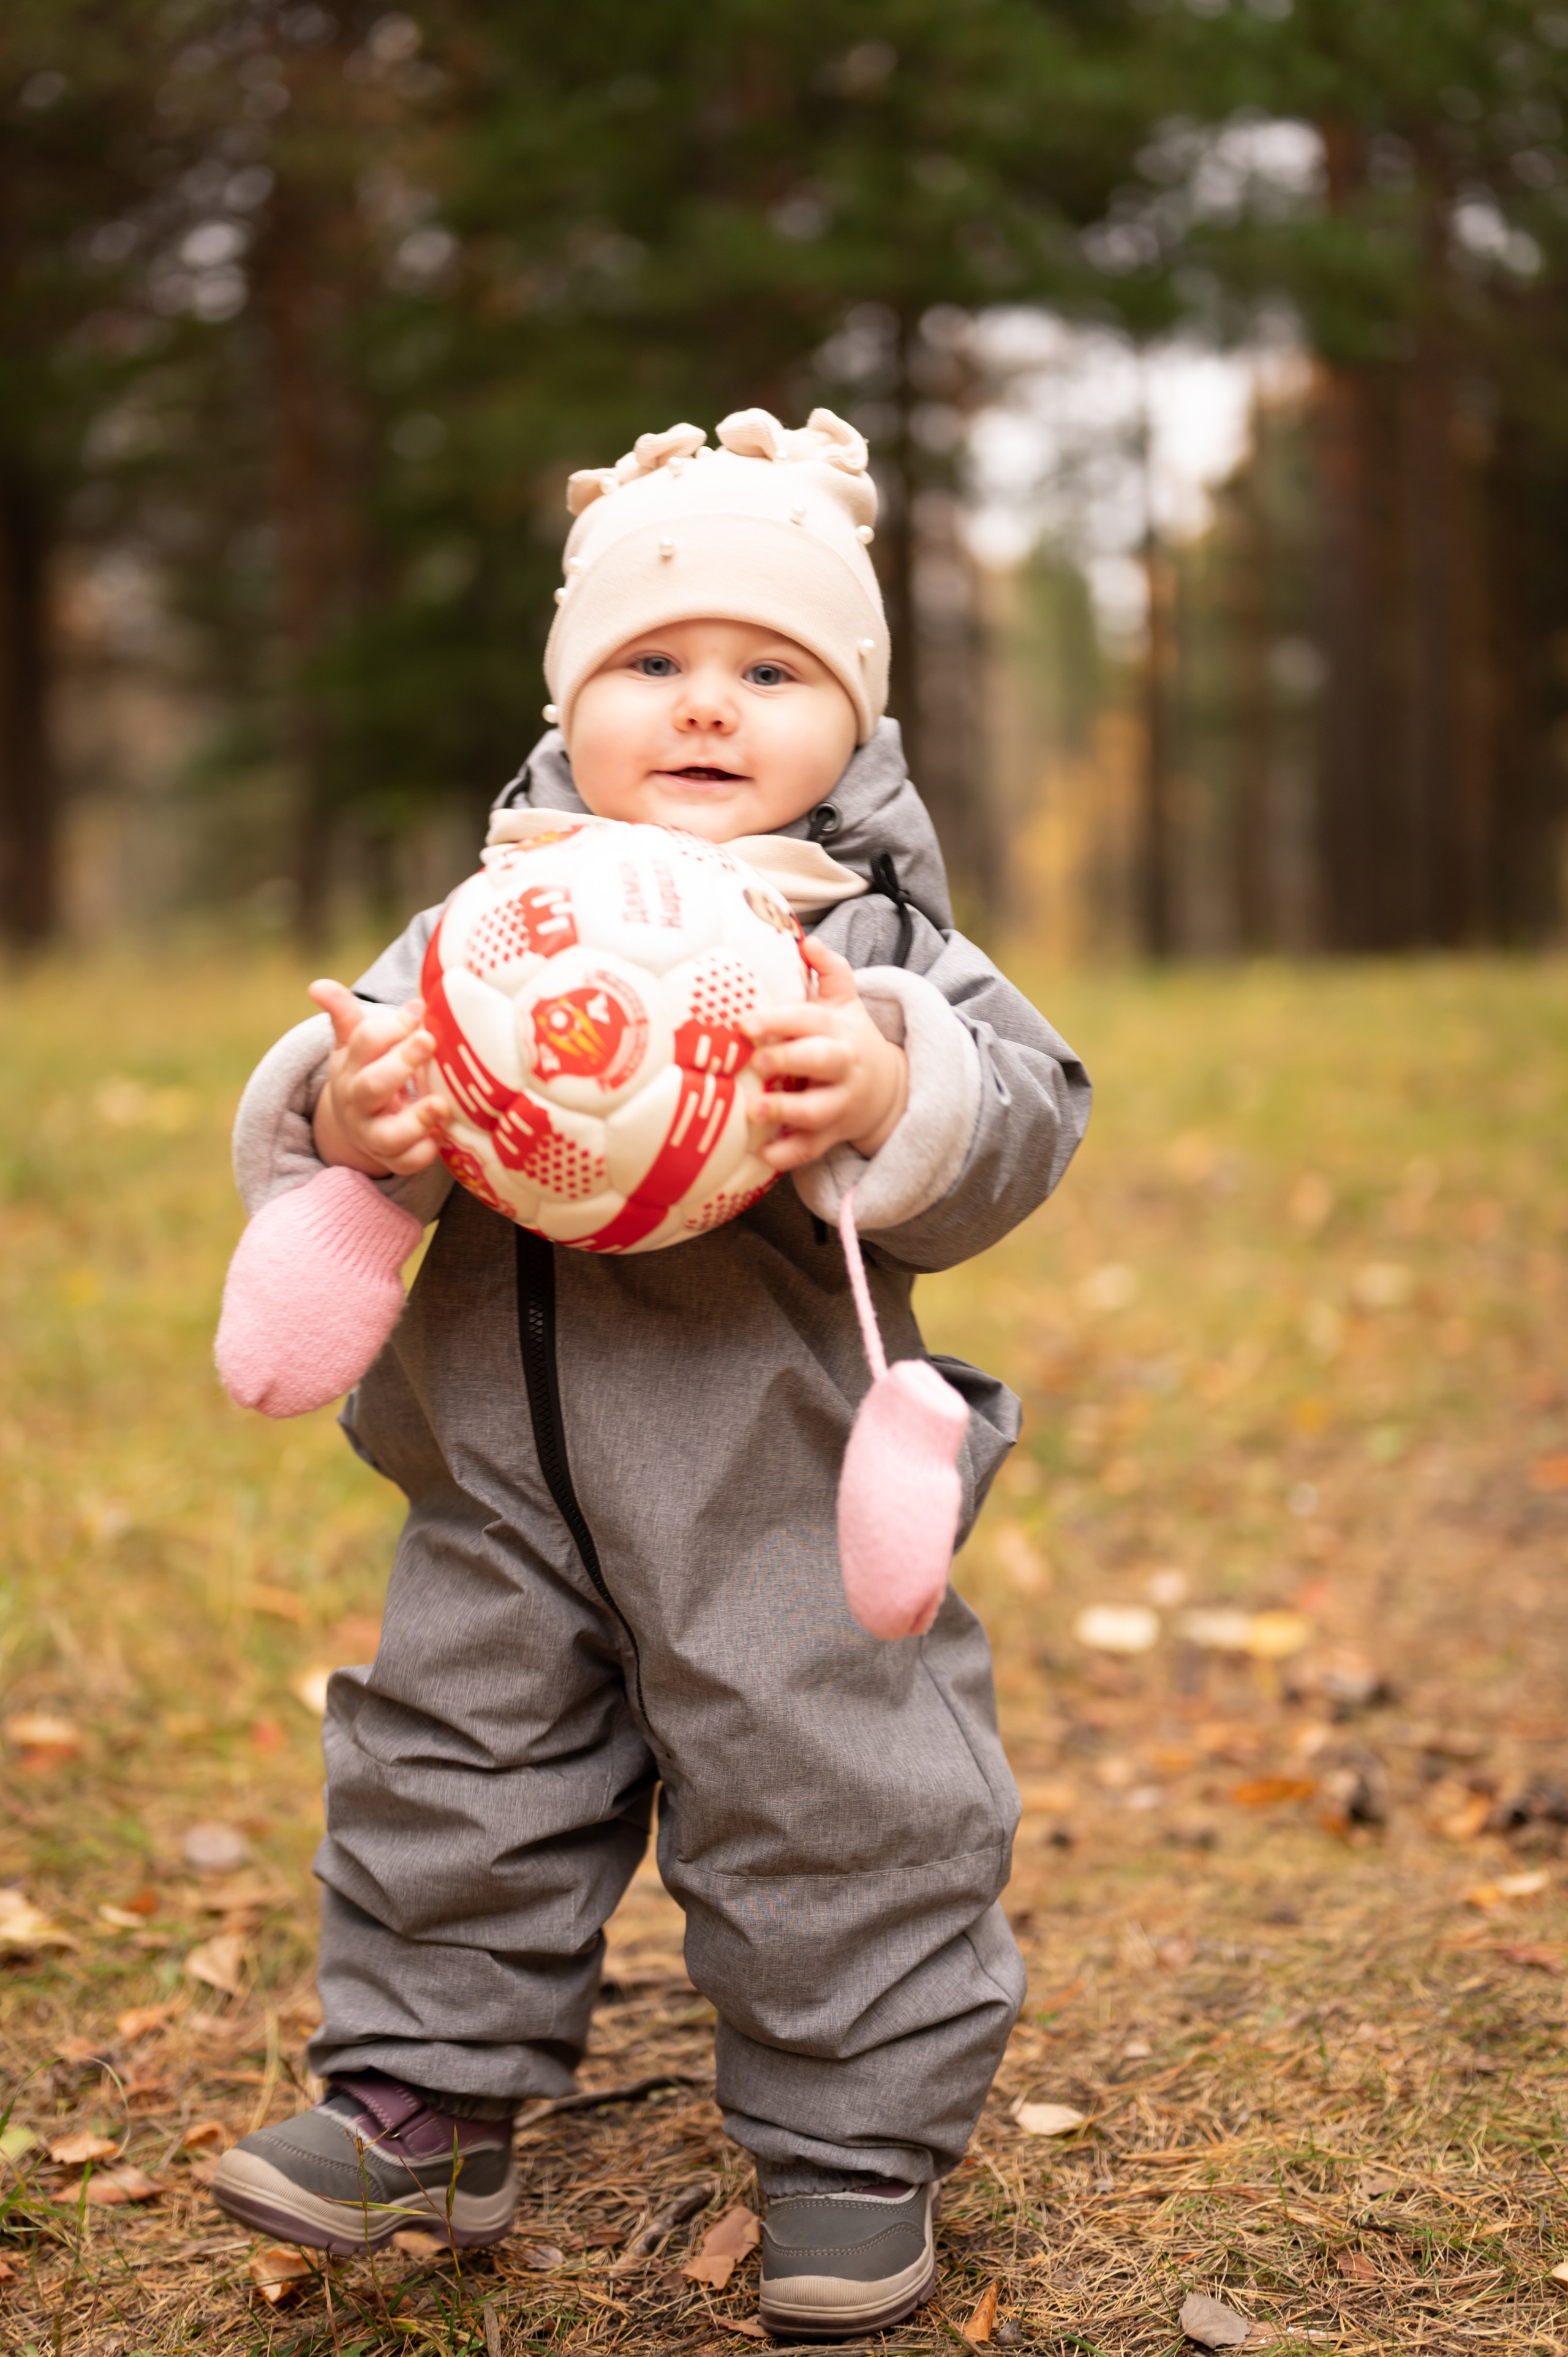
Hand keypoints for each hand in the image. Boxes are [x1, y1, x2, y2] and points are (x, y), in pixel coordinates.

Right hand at [308, 979, 451, 1176]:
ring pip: (388, 1135)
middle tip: (428, 1040)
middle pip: (372, 1086)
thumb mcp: (351, 1044)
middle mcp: (359, 1102)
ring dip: (416, 1120)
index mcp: (351, 1067)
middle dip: (400, 1064)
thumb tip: (317, 985)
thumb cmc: (364, 1072)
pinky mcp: (393, 1158)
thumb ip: (343, 1014)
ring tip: (441, 1104)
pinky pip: (405, 1163)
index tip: (418, 1010)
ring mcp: (374, 1133)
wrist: (354, 1124)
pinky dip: (422, 1155)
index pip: (364, 1043)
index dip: (391, 1027)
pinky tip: (442, 1137)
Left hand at [742, 936, 908, 1172]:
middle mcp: (842, 1066)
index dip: (778, 1020)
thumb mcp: (847, 1002)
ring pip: (817, 1110)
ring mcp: (839, 1103)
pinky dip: (789, 1154)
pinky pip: (812, 1149)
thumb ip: (831, 970)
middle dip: (789, 1060)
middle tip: (755, 1062)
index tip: (745, 1023)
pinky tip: (764, 1154)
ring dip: (787, 1112)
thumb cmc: (849, 1040)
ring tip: (754, 1111)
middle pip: (821, 1061)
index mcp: (837, 1030)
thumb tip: (809, 940)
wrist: (888, 1089)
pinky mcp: (833, 1134)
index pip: (809, 1020)